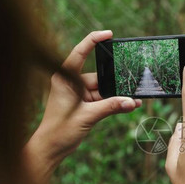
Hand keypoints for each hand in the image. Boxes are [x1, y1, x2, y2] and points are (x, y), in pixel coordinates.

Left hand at [25, 30, 141, 181]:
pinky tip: (129, 105)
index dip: (94, 40)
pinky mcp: (85, 105)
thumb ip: (111, 107)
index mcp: (65, 78)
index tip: (109, 34)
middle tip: (132, 81)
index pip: (80, 53)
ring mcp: (79, 94)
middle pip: (99, 76)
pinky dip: (114, 103)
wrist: (50, 149)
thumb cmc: (59, 131)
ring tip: (134, 99)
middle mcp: (71, 83)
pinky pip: (103, 100)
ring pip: (104, 90)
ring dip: (117, 96)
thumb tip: (131, 102)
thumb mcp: (87, 117)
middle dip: (115, 81)